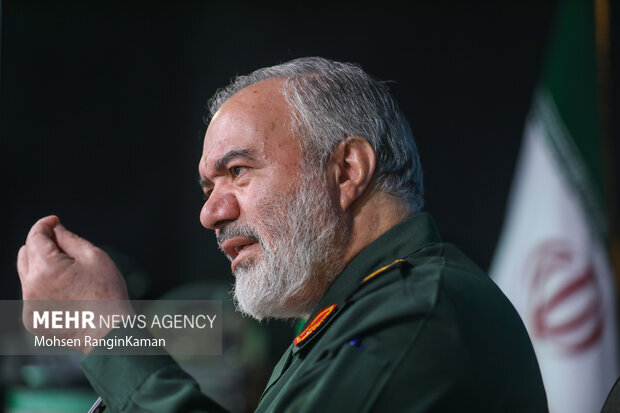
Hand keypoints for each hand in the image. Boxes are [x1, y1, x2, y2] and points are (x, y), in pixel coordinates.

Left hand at [17, 215, 131, 352]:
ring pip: (27, 276)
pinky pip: (32, 296)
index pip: (35, 236)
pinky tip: (68, 295)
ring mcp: (28, 306)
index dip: (45, 225)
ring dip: (43, 269)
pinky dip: (45, 290)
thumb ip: (70, 239)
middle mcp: (30, 287)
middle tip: (63, 247)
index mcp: (45, 268)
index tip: (54, 221)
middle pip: (25, 255)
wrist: (108, 333)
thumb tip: (56, 230)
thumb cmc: (107, 294)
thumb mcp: (94, 257)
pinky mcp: (32, 320)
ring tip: (71, 276)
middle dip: (41, 245)